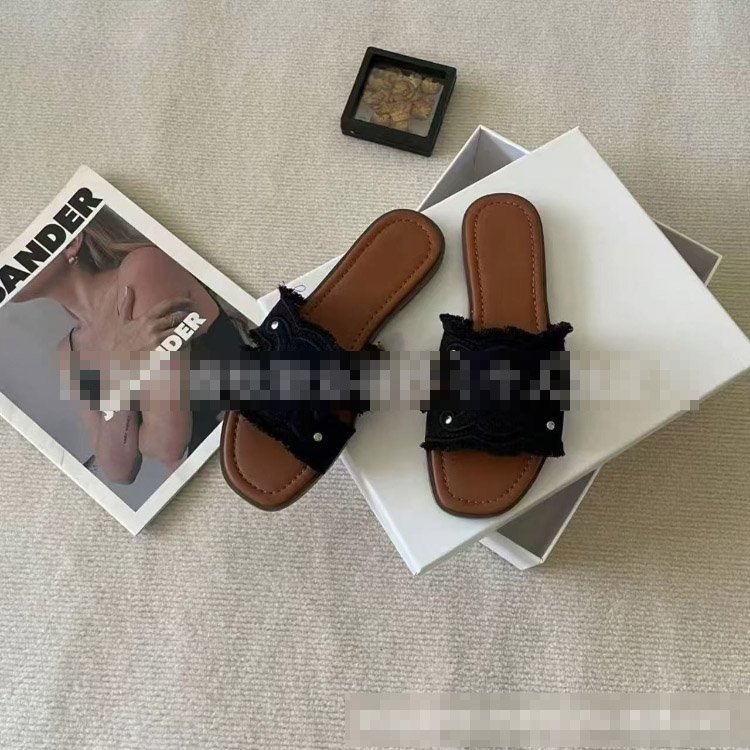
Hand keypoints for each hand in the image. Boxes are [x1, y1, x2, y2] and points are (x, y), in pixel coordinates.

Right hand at [74, 286, 191, 356]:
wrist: (116, 360)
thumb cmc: (121, 341)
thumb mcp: (122, 321)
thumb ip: (127, 303)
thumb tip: (128, 287)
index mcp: (146, 318)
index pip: (167, 305)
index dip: (181, 300)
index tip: (189, 300)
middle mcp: (153, 328)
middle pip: (178, 317)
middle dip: (188, 316)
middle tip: (194, 316)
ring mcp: (158, 341)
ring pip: (181, 332)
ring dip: (189, 330)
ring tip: (194, 329)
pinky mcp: (162, 353)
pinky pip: (179, 347)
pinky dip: (185, 344)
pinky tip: (188, 343)